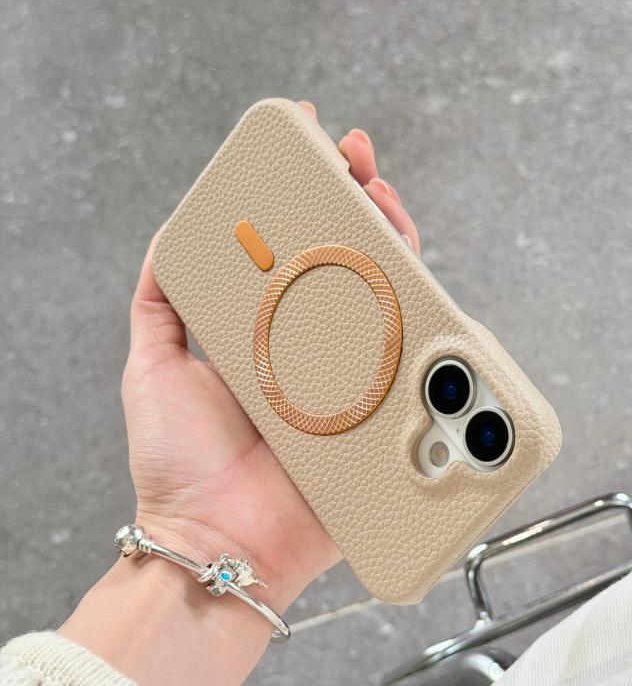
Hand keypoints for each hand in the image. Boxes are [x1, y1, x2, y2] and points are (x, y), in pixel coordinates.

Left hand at [122, 101, 420, 604]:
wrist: (217, 538)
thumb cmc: (181, 463)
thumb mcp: (152, 366)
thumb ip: (159, 305)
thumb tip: (167, 242)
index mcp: (269, 333)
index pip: (297, 252)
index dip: (305, 198)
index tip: (307, 147)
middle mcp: (317, 349)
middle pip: (349, 262)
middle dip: (356, 198)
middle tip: (351, 153)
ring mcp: (355, 377)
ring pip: (388, 296)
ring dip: (393, 237)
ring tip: (379, 194)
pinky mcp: (383, 414)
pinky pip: (416, 361)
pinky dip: (426, 318)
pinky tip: (415, 270)